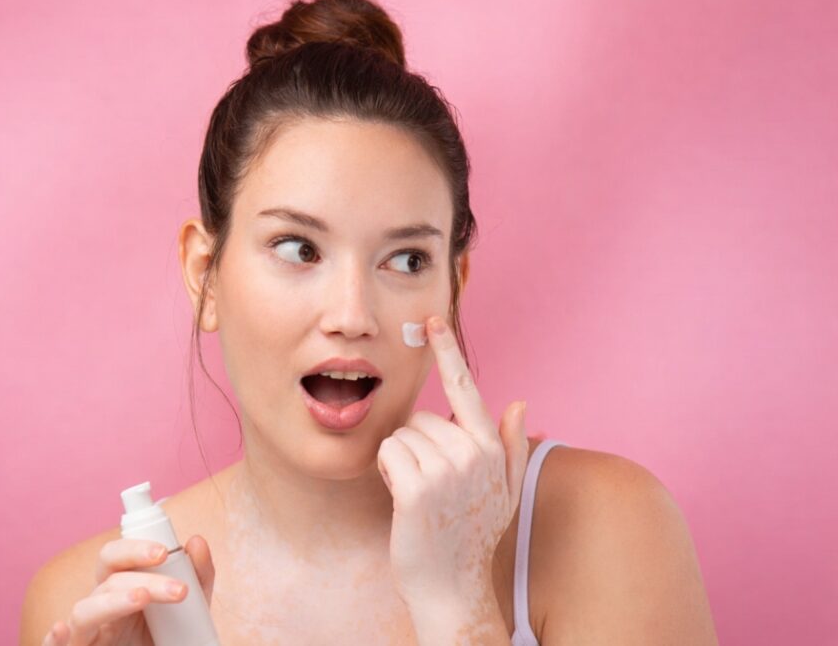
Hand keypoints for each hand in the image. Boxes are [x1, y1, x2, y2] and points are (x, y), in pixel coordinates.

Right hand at [42, 535, 215, 645]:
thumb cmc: (167, 637)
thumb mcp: (190, 607)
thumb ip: (197, 576)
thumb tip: (197, 542)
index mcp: (120, 586)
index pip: (117, 556)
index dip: (135, 548)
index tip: (166, 551)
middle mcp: (100, 605)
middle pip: (106, 577)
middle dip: (137, 573)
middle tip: (176, 586)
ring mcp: (87, 632)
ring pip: (85, 610)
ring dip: (114, 602)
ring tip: (142, 598)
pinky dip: (52, 639)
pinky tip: (61, 628)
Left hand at [377, 315, 528, 606]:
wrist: (452, 587)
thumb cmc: (472, 537)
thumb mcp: (505, 492)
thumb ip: (513, 445)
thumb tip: (520, 403)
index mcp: (491, 448)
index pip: (466, 389)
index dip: (447, 352)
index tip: (432, 321)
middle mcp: (474, 453)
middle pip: (421, 417)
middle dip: (417, 445)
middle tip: (429, 486)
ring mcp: (447, 470)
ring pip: (402, 435)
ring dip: (402, 462)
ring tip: (419, 496)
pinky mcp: (419, 487)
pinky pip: (389, 454)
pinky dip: (388, 473)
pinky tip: (405, 501)